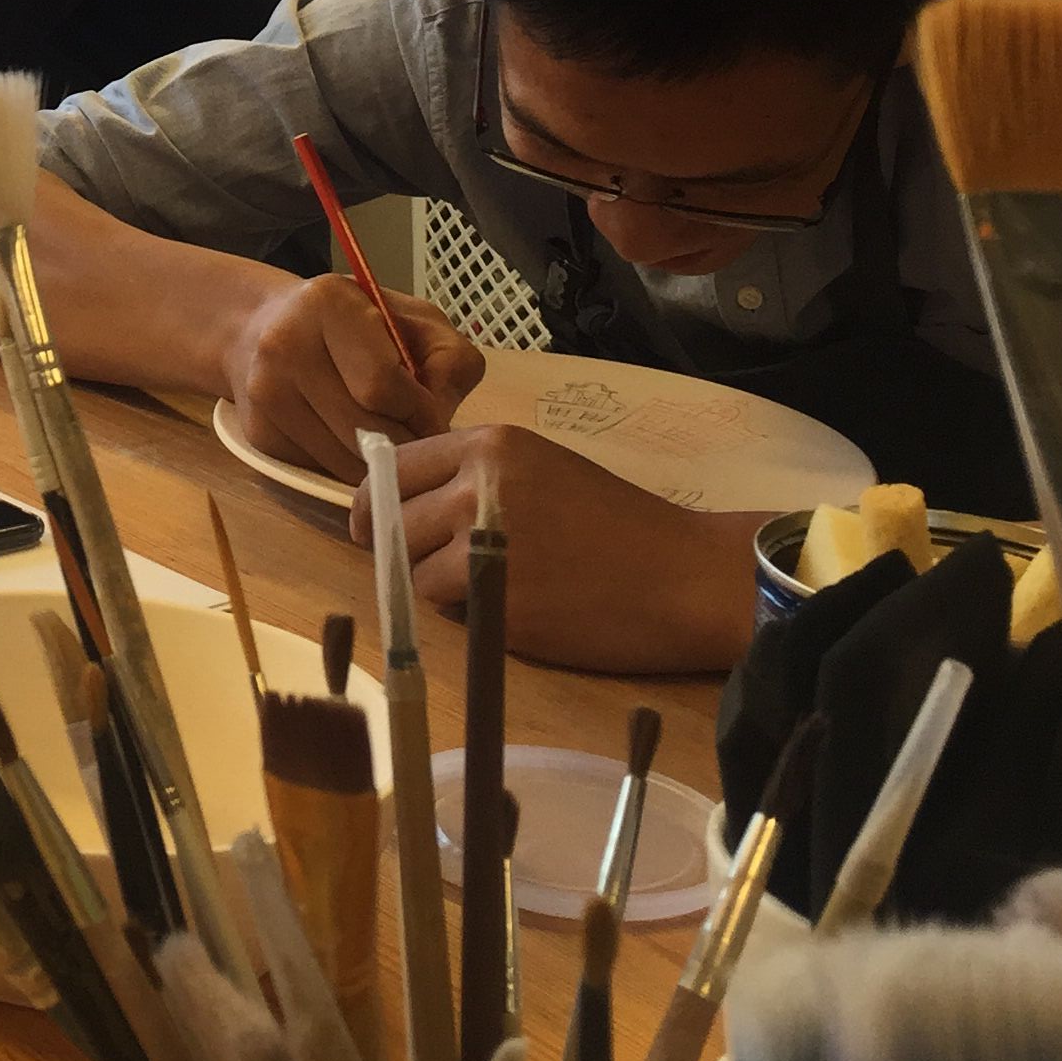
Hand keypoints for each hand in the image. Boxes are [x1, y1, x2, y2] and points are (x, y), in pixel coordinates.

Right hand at [229, 278, 483, 477]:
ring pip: (344, 461)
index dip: (420, 411)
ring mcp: (266, 394)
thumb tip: (439, 419)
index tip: (433, 414)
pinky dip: (349, 467)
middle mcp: (285, 346)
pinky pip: (323, 471)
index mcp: (328, 304)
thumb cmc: (357, 324)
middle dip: (405, 444)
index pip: (381, 385)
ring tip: (390, 439)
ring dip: (380, 463)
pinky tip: (353, 440)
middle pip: (363, 429)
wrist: (267, 328)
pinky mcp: (260, 434)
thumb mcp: (416, 320)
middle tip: (418, 436)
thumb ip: (449, 359)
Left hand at [351, 422, 762, 672]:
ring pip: (412, 569)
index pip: (394, 467)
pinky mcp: (497, 600)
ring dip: (434, 585)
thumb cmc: (618, 527)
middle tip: (429, 566)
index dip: (377, 502)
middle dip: (398, 548)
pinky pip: (447, 609)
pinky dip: (465, 615)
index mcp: (491, 445)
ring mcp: (484, 542)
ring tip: (488, 586)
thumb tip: (405, 503)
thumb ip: (475, 478)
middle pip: (390, 519)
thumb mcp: (541, 472)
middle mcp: (479, 484)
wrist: (683, 577)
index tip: (378, 526)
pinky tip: (509, 608)